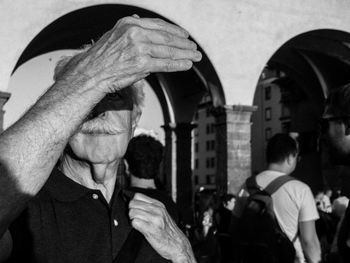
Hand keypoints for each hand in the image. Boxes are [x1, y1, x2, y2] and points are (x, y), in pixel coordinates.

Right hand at [57, 15, 201, 93]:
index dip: (175, 30)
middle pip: (167, 37)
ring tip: (195, 56)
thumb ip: (131, 29)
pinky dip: (178, 65)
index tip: (184, 35)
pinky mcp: (141, 64)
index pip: (159, 25)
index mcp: (129, 23)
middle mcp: (135, 33)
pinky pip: (165, 64)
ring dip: (185, 54)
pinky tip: (187, 64)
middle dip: (184, 43)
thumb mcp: (114, 34)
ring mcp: (139, 48)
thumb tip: (141, 23)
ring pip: (169, 50)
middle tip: (194, 47)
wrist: (90, 73)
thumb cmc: (101, 58)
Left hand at [129, 193, 195, 262]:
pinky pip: (135, 222)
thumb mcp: (162, 214)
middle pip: (133, 203)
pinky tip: (140, 229)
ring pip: (132, 212)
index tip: (135, 209)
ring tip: (139, 224)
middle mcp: (157, 210)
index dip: (134, 203)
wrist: (178, 245)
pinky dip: (134, 226)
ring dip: (132, 219)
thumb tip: (135, 204)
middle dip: (131, 211)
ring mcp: (155, 219)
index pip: (138, 196)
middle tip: (136, 218)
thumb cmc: (169, 232)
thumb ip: (151, 208)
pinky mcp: (151, 229)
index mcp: (159, 205)